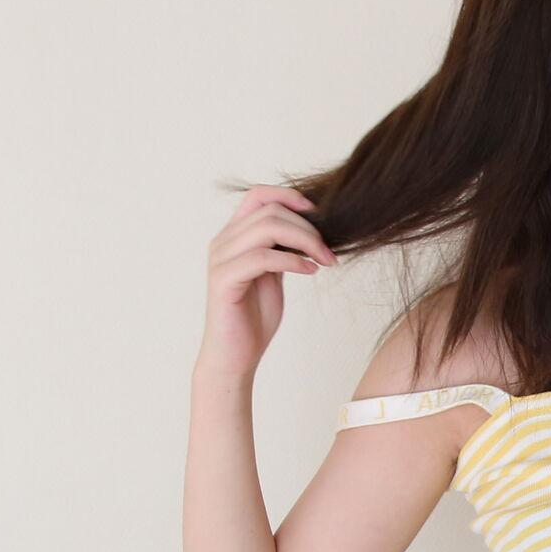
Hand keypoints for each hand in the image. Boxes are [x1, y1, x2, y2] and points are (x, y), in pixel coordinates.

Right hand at [197, 186, 337, 378]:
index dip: (290, 196)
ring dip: (305, 241)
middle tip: (329, 251)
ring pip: (267, 228)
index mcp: (233, 236)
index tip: (319, 215)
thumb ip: (281, 249)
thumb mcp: (272, 275)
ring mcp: (221, 259)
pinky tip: (310, 271)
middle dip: (307, 227)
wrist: (235, 357)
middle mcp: (223, 242)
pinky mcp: (224, 279)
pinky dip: (292, 260)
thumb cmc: (254, 318)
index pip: (258, 195)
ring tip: (324, 260)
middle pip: (270, 210)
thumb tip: (309, 229)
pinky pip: (263, 257)